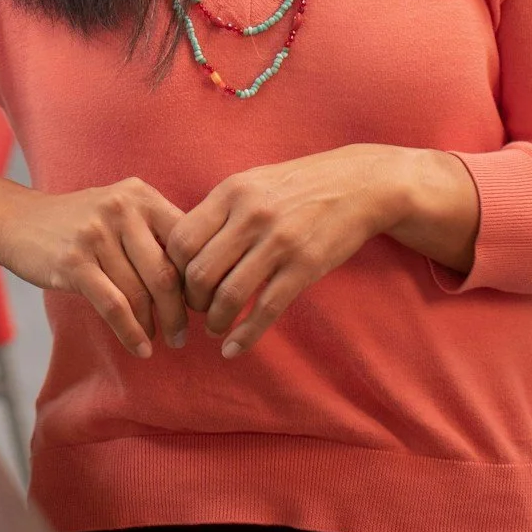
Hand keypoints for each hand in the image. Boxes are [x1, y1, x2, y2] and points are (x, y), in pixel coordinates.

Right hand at [0, 178, 189, 357]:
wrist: (16, 220)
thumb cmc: (78, 223)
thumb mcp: (119, 210)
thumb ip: (155, 232)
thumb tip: (202, 277)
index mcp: (140, 195)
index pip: (186, 242)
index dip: (198, 280)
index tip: (202, 306)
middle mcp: (121, 209)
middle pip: (165, 273)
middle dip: (179, 312)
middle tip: (184, 335)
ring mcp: (96, 234)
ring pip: (140, 293)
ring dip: (154, 326)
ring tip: (160, 341)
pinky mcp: (74, 262)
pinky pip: (114, 306)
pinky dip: (131, 332)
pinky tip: (140, 348)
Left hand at [167, 145, 464, 358]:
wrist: (357, 184)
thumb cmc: (295, 186)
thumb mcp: (250, 183)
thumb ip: (217, 212)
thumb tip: (179, 249)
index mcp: (230, 193)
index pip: (181, 240)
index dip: (174, 271)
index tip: (180, 283)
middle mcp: (251, 216)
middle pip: (200, 272)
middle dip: (191, 301)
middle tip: (197, 309)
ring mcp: (279, 242)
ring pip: (229, 295)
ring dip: (215, 321)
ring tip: (215, 328)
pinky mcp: (305, 266)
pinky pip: (266, 309)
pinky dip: (245, 335)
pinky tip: (234, 348)